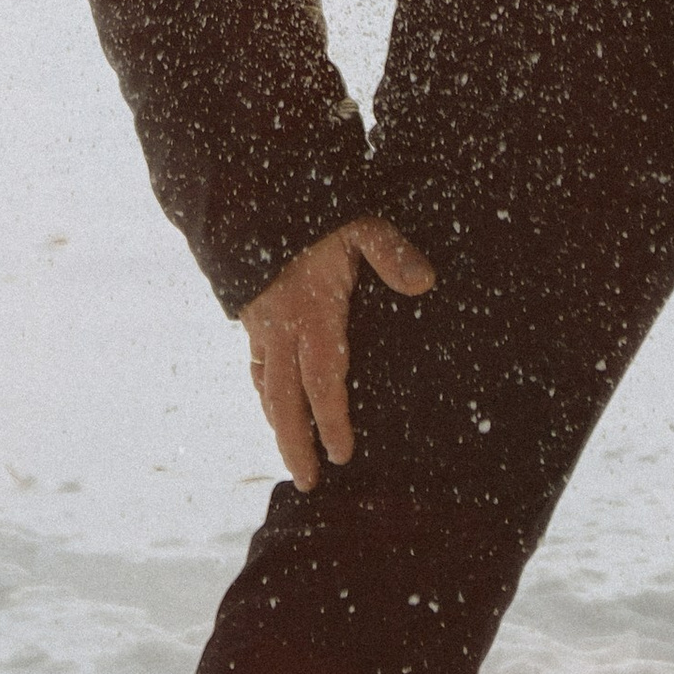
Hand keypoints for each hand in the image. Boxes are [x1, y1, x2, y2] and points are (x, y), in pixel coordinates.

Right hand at [240, 213, 434, 492]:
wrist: (255, 190)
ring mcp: (260, 321)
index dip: (331, 421)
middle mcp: (281, 326)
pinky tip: (269, 400)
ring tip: (291, 453)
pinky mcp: (248, 310)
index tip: (342, 457)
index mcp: (312, 314)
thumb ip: (391, 254)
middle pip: (284, 399)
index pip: (323, 380)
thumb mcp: (360, 224)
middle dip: (295, 443)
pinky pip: (253, 361)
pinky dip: (263, 390)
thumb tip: (425, 283)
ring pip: (265, 385)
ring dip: (278, 423)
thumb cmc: (316, 210)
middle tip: (306, 484)